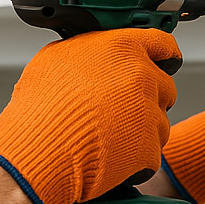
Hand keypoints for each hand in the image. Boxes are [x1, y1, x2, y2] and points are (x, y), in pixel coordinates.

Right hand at [0, 28, 180, 203]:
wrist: (38, 149)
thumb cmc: (40, 107)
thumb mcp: (55, 59)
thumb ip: (88, 50)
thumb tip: (92, 53)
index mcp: (122, 49)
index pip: (162, 44)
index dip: (164, 54)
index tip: (167, 60)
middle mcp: (141, 77)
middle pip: (164, 87)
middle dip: (147, 99)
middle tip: (121, 111)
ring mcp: (148, 113)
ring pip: (159, 123)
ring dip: (141, 131)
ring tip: (108, 138)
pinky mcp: (149, 148)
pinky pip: (150, 154)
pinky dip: (134, 159)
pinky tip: (109, 158)